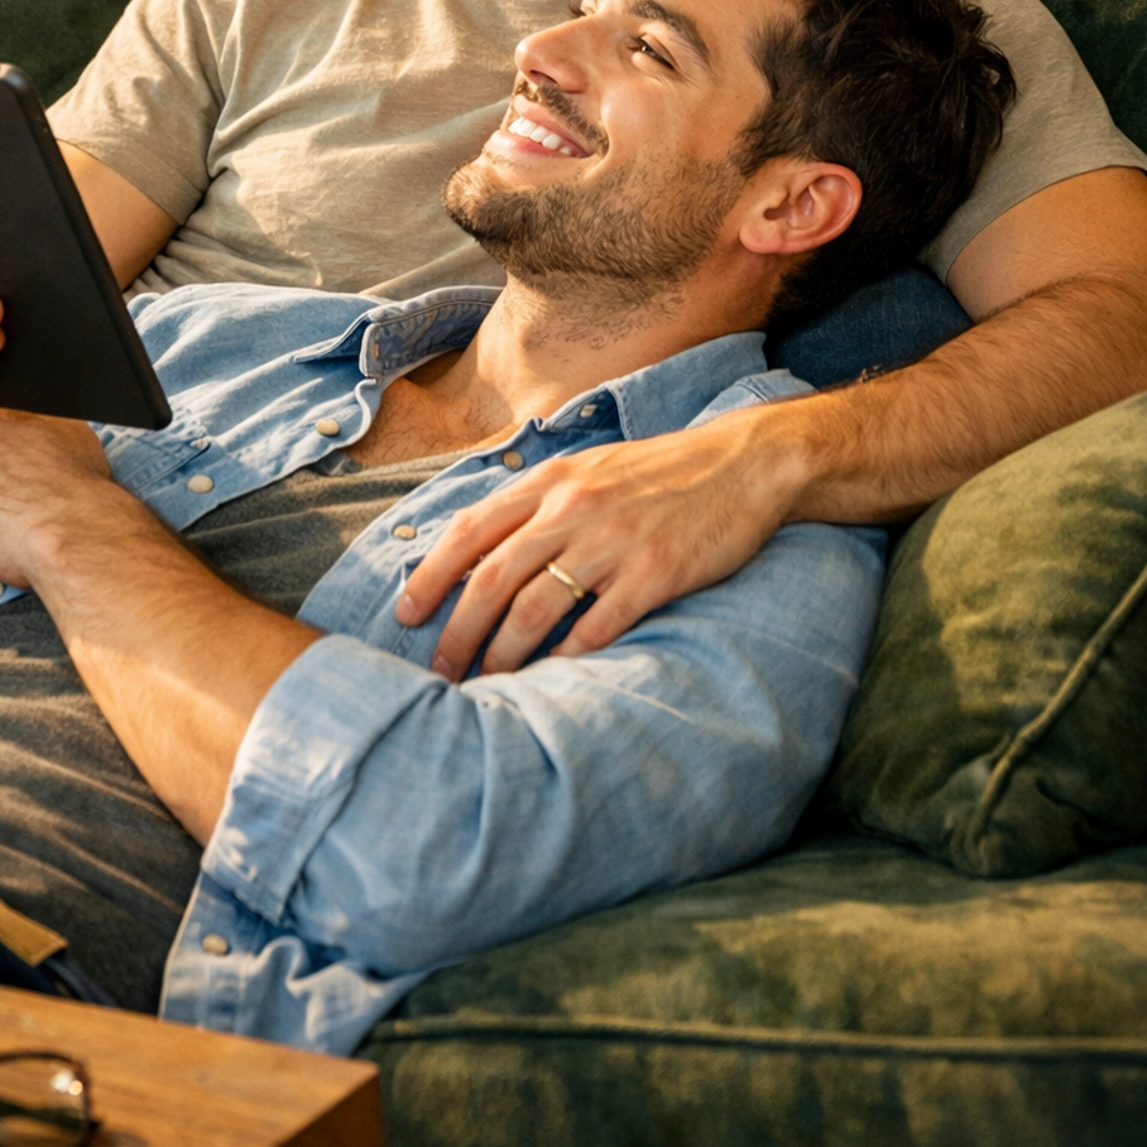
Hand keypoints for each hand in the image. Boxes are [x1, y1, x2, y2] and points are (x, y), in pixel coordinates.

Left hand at [395, 403, 807, 677]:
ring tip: (488, 682)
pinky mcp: (654, 572)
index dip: (430, 575)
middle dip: (457, 630)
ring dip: (503, 654)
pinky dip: (566, 658)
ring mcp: (614, 541)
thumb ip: (537, 500)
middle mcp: (573, 507)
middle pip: (492, 578)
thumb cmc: (658, 473)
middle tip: (441, 668)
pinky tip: (550, 679)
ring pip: (535, 607)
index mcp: (551, 480)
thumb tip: (480, 544)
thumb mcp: (588, 468)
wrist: (741, 463)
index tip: (405, 614)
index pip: (469, 529)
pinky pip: (596, 626)